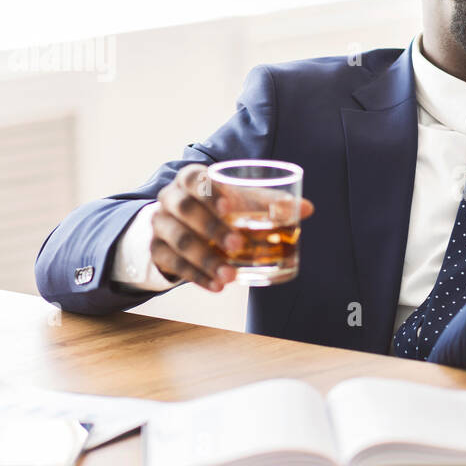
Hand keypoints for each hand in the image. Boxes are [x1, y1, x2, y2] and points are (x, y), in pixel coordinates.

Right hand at [150, 163, 314, 291]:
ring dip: (206, 259)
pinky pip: (174, 264)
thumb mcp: (242, 201)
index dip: (210, 191)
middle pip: (185, 209)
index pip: (194, 179)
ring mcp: (161, 225)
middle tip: (238, 245)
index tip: (231, 206)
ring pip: (179, 240)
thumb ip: (270, 204)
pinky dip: (196, 277)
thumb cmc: (220, 207)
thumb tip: (307, 208)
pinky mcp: (158, 250)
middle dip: (212, 228)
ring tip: (230, 276)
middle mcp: (171, 198)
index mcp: (191, 179)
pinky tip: (217, 287)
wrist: (181, 225)